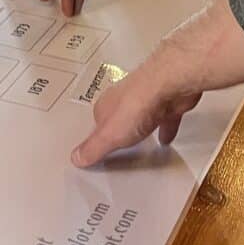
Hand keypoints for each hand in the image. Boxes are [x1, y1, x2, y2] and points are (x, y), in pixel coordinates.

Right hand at [71, 60, 201, 166]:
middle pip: (119, 115)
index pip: (98, 121)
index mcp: (107, 105)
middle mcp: (125, 98)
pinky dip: (165, 128)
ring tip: (141, 141)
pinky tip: (166, 139)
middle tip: (118, 139)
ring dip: (141, 125)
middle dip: (119, 126)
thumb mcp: (109, 136)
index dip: (98, 134)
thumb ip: (93, 148)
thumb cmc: (136, 105)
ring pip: (142, 114)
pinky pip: (165, 117)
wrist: (168, 87)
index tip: (98, 144)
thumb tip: (75, 158)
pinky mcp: (167, 102)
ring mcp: (147, 98)